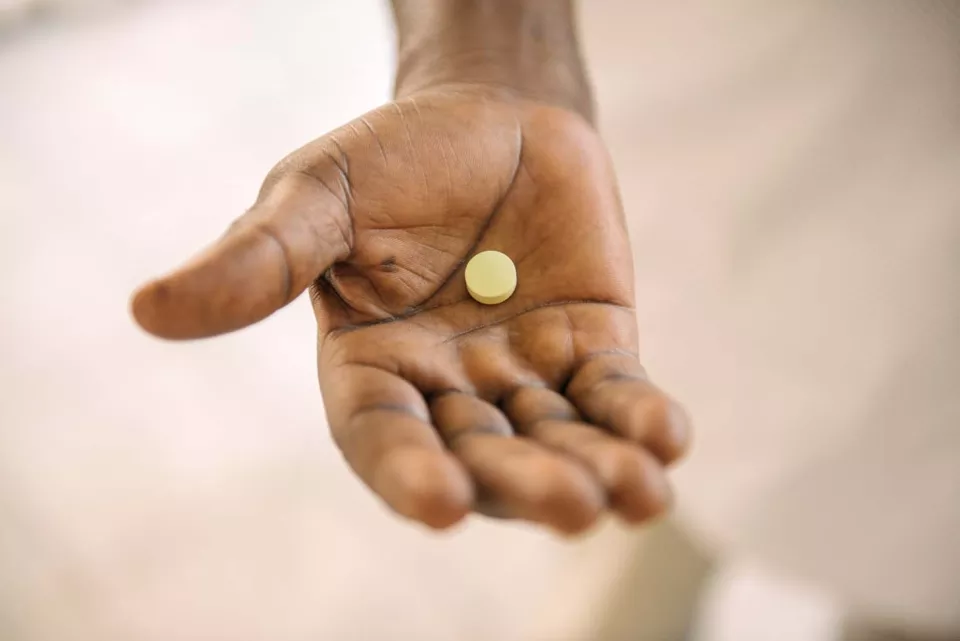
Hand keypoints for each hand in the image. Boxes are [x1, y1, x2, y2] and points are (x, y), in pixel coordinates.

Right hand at [132, 88, 689, 533]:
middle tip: (570, 507)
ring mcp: (524, 374)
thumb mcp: (317, 195)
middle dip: (525, 482)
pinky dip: (639, 419)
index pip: (383, 436)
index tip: (438, 506)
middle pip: (483, 453)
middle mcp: (448, 387)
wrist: (493, 114)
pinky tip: (663, 440)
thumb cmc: (393, 157)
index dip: (406, 472)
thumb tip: (149, 310)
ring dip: (596, 468)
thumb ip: (259, 259)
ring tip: (636, 496)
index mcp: (372, 366)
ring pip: (557, 438)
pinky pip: (615, 394)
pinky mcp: (592, 346)